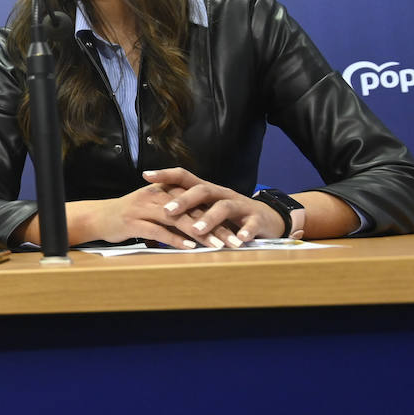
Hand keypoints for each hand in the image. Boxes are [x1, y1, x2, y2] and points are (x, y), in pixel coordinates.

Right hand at [79, 172, 243, 249]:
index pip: (197, 201)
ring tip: (218, 245)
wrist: (97, 217)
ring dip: (200, 233)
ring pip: (178, 219)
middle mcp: (155, 196)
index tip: (235, 229)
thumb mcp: (152, 206)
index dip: (217, 215)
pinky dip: (175, 239)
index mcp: (163, 190)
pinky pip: (158, 231)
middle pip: (193, 210)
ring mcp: (143, 208)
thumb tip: (200, 222)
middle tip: (234, 240)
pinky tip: (190, 247)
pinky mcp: (133, 222)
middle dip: (215, 226)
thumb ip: (174, 210)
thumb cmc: (127, 215)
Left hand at [140, 168, 283, 247]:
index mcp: (207, 190)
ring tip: (196, 230)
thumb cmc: (229, 216)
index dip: (166, 175)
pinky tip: (239, 239)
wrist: (268, 218)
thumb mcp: (206, 209)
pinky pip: (252, 224)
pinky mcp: (257, 219)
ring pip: (224, 207)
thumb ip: (185, 210)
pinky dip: (245, 231)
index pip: (184, 177)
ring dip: (209, 219)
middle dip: (184, 200)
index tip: (145, 175)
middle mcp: (222, 194)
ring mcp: (240, 205)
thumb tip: (153, 210)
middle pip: (202, 191)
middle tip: (167, 210)